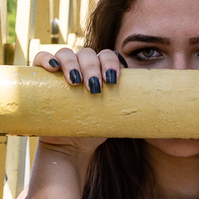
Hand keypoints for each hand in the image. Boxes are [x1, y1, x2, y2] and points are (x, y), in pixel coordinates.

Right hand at [32, 46, 126, 164]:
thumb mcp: (114, 116)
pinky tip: (53, 67)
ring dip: (72, 64)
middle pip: (87, 53)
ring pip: (66, 53)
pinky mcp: (41, 78)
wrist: (72, 145)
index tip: (112, 81)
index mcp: (99, 70)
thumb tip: (158, 118)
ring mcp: (60, 70)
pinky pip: (41, 59)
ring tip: (75, 82)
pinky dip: (46, 59)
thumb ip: (129, 108)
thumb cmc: (95, 128)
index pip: (106, 55)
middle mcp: (80, 66)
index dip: (110, 63)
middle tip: (94, 88)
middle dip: (92, 68)